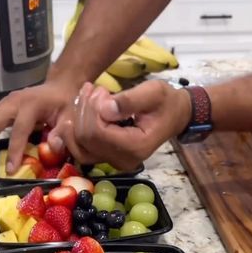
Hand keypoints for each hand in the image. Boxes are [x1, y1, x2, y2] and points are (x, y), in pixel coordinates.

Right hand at [0, 79, 78, 174]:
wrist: (58, 87)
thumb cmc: (65, 103)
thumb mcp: (70, 117)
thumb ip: (63, 131)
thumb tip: (52, 147)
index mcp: (31, 104)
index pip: (18, 130)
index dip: (14, 151)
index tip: (10, 170)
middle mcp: (12, 101)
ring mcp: (3, 103)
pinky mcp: (0, 108)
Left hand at [62, 80, 191, 169]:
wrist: (174, 115)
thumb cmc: (166, 102)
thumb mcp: (153, 93)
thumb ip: (129, 100)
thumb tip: (104, 109)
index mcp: (136, 146)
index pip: (98, 133)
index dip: (92, 110)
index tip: (102, 90)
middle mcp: (123, 160)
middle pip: (86, 140)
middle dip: (84, 111)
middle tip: (94, 90)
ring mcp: (114, 162)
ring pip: (79, 147)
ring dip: (77, 120)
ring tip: (87, 97)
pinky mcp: (108, 158)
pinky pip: (83, 149)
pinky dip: (78, 129)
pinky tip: (83, 110)